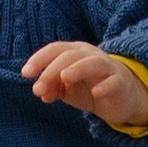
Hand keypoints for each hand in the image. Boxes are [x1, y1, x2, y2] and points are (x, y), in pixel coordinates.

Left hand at [22, 40, 147, 129]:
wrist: (121, 97)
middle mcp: (90, 55)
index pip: (55, 49)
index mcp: (75, 53)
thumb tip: (39, 91)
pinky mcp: (120, 83)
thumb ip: (52, 87)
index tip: (26, 73)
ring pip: (92, 63)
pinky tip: (96, 92)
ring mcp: (107, 68)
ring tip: (64, 78)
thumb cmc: (90, 87)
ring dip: (77, 69)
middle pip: (70, 55)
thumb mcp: (67, 89)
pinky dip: (105, 85)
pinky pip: (113, 81)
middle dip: (51, 70)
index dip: (39, 58)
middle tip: (38, 88)